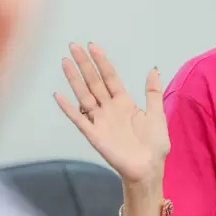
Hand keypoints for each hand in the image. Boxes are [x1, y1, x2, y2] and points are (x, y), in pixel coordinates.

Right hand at [54, 43, 169, 184]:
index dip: (102, 62)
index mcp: (124, 102)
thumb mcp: (157, 115)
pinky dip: (68, 108)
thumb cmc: (154, 145)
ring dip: (74, 79)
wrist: (149, 169)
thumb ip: (152, 93)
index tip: (92, 46)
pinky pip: (79, 119)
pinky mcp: (94, 135)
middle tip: (73, 46)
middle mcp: (109, 108)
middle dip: (84, 64)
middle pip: (94, 82)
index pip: (109, 77)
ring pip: (84, 95)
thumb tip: (153, 69)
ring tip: (65, 62)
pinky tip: (58, 96)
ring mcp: (100, 121)